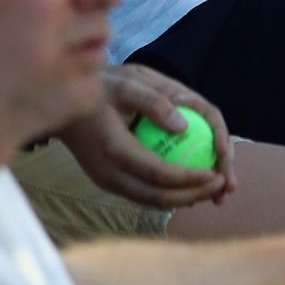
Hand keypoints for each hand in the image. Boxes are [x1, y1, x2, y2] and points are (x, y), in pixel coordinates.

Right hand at [60, 63, 236, 210]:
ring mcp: (106, 181)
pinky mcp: (108, 181)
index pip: (160, 174)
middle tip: (222, 186)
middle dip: (194, 195)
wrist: (62, 104)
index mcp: (114, 149)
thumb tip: (184, 125)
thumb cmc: (97, 88)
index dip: (191, 178)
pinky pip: (143, 194)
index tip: (217, 173)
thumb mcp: (125, 83)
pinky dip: (168, 193)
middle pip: (158, 197)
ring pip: (150, 201)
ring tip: (212, 191)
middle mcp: (109, 173)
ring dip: (184, 199)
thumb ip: (154, 102)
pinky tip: (190, 185)